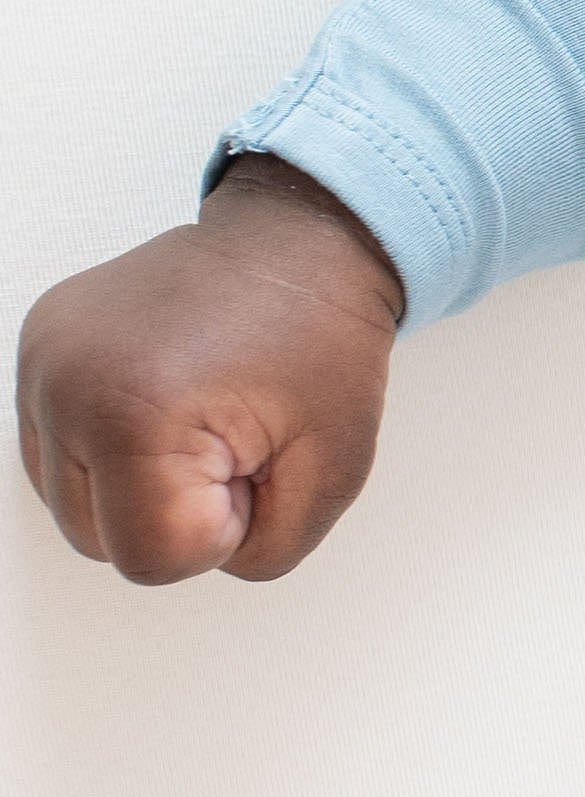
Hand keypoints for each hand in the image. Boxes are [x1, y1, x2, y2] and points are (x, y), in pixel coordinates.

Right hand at [17, 155, 401, 583]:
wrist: (305, 235)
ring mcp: (44, 361)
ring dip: (141, 482)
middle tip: (237, 430)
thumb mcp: (334, 468)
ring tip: (199, 410)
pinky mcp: (39, 346)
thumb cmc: (323, 334)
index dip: (226, 525)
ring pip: (73, 507)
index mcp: (133, 413)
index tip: (258, 455)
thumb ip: (265, 551)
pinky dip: (109, 449)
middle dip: (181, 507)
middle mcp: (67, 383)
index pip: (154, 561)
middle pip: (104, 541)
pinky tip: (163, 399)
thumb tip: (195, 557)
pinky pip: (58, 454)